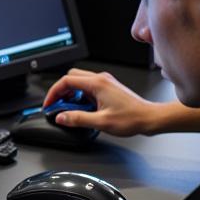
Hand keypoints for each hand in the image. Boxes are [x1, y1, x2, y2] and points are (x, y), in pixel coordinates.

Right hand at [42, 68, 162, 135]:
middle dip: (61, 90)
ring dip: (71, 93)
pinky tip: (83, 108)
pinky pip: (88, 86)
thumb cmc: (131, 118)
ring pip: (79, 81)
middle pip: (71, 77)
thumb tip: (62, 117)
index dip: (54, 93)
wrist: (149, 118)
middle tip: (57, 105)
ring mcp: (105, 82)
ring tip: (69, 108)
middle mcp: (100, 79)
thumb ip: (78, 119)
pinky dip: (80, 95)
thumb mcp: (101, 122)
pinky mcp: (108, 87)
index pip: (66, 81)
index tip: (49, 103)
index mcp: (97, 84)